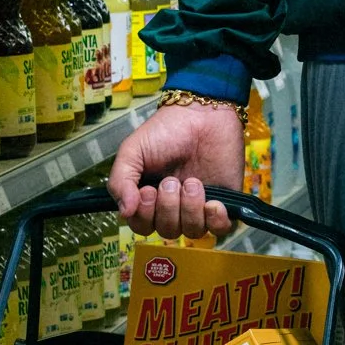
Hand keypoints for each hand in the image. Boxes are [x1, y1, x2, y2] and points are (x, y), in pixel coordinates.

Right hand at [107, 99, 244, 237]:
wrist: (202, 114)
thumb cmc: (165, 131)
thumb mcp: (132, 151)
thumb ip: (120, 181)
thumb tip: (124, 212)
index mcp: (149, 198)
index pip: (142, 226)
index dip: (144, 215)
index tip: (147, 191)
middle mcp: (174, 207)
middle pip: (167, 231)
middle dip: (167, 207)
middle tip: (171, 181)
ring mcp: (199, 206)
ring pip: (192, 231)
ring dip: (190, 209)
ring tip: (193, 182)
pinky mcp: (225, 202)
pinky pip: (221, 229)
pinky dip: (216, 221)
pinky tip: (213, 203)